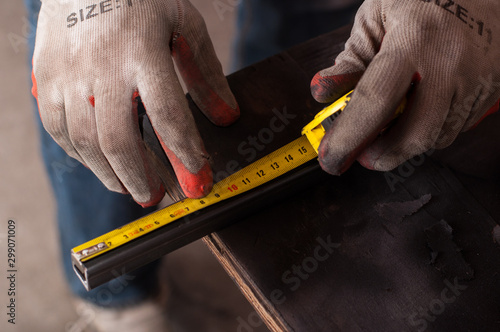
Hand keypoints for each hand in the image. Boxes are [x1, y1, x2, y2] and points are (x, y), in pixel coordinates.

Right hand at [32, 0, 238, 205]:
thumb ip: (205, 72)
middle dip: (141, 177)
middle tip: (158, 197)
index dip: (184, 151)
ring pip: (85, 142)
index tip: (198, 176)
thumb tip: (226, 116)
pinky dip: (81, 155)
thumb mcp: (184, 24)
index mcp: (142, 50)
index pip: (167, 113)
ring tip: (131, 188)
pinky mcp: (44, 78)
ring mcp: (67, 74)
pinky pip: (58, 130)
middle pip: (118, 139)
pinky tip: (100, 164)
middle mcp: (101, 66)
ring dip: (111, 174)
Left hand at [310, 0, 499, 174]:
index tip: (330, 158)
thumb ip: (351, 58)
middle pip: (415, 134)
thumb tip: (323, 94)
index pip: (375, 101)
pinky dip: (429, 130)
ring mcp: (476, 79)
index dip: (349, 136)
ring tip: (388, 128)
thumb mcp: (376, 16)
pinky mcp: (490, 90)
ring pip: (437, 137)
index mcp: (414, 39)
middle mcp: (449, 64)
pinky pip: (455, 126)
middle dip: (382, 156)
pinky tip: (416, 113)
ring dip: (406, 144)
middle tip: (361, 155)